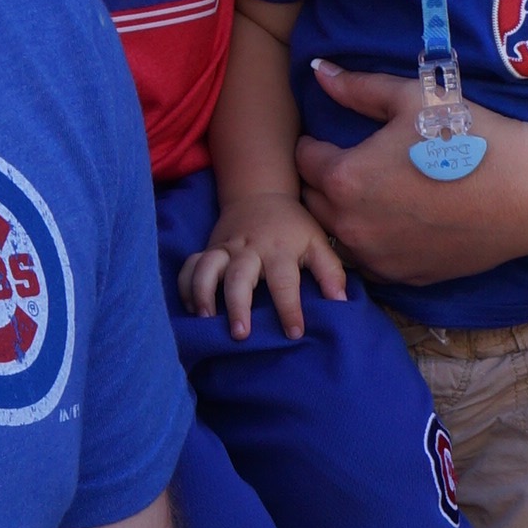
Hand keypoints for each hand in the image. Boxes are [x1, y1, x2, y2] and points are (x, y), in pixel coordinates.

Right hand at [179, 190, 347, 340]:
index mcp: (279, 250)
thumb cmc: (293, 227)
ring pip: (207, 268)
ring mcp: (225, 248)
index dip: (289, 308)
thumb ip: (331, 271)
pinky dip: (186, 286)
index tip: (294, 334)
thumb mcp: (317, 242)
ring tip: (205, 319)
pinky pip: (190, 266)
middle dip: (238, 305)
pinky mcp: (209, 249)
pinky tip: (191, 309)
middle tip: (240, 334)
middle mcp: (249, 249)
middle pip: (239, 277)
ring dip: (203, 293)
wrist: (260, 193)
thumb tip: (341, 302)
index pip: (285, 282)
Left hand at [295, 66, 527, 280]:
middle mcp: (352, 226)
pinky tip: (398, 221)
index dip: (315, 143)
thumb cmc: (471, 137)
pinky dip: (373, 241)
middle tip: (353, 163)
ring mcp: (377, 258)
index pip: (303, 159)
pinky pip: (370, 259)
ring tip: (373, 193)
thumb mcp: (413, 99)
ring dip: (344, 215)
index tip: (332, 138)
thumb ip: (358, 88)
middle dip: (324, 181)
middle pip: (313, 201)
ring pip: (338, 235)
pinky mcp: (404, 277)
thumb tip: (318, 70)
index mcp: (346, 179)